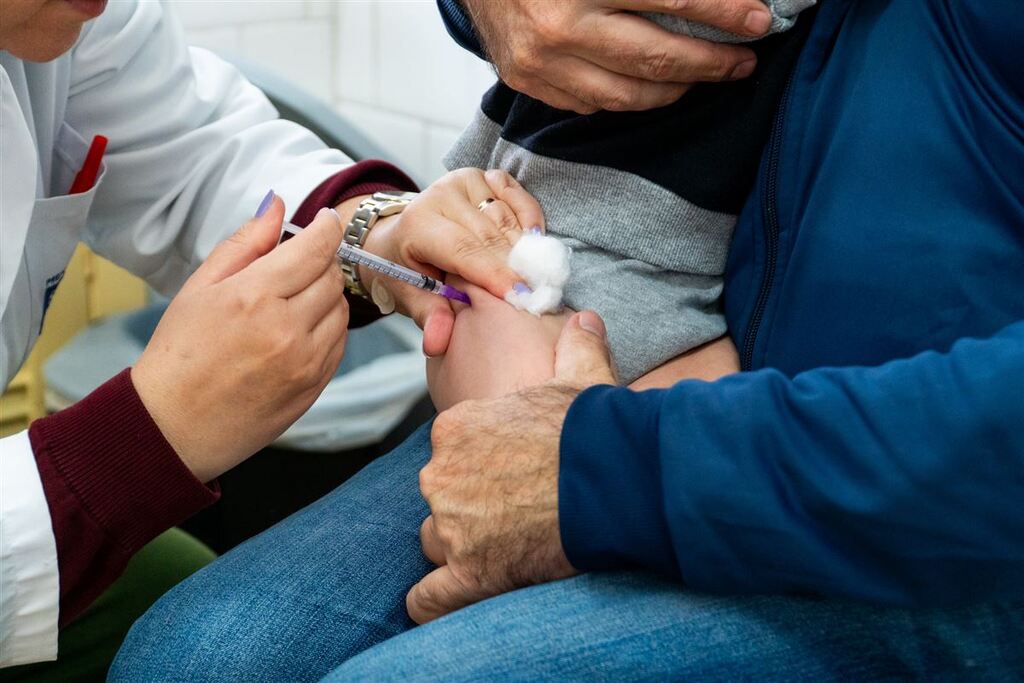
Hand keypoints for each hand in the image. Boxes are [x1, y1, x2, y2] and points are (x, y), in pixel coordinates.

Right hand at [132, 196, 347, 482]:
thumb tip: (278, 204)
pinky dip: (327, 329)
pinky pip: (339, 343)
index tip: (327, 220)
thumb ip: (245, 244)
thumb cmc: (179, 353)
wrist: (173, 426)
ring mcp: (304, 361)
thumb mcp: (201, 288)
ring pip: (342, 310)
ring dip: (326, 297)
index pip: (316, 249)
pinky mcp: (314, 386)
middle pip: (333, 277)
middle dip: (322, 263)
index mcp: (254, 297)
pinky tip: (296, 331)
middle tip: (298, 265)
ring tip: (291, 302)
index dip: (327, 228)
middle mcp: (286, 329)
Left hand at [360, 168, 544, 355]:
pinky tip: (534, 243)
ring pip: (508, 219)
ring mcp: (465, 182)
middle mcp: (442, 195)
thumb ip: (428, 316)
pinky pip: (519, 198)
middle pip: (492, 236)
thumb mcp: (409, 295)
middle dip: (518, 268)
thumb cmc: (406, 268)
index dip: (495, 275)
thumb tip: (438, 342)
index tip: (522, 298)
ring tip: (540, 278)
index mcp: (418, 224)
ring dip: (527, 249)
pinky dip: (531, 220)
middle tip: (540, 298)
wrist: (398, 234)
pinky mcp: (485, 178)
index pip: (464, 251)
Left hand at [407, 310, 616, 622]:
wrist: (615, 482)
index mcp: (456, 427)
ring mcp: (451, 526)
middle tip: (514, 510)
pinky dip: (434, 601)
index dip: (479, 463)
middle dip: (467, 504)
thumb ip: (575, 346)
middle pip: (441, 495)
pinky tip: (450, 596)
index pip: (449, 451)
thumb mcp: (583, 378)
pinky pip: (426, 597)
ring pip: (435, 541)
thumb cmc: (594, 430)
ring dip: (460, 547)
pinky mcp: (468, 574)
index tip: (511, 471)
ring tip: (505, 547)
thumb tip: (584, 318)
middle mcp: (442, 475)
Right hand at [461, 0, 770, 112]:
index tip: (759, 22)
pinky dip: (629, 97)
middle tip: (744, 61)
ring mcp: (541, 62)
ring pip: (627, 96)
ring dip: (676, 90)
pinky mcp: (528, 83)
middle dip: (710, 62)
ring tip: (706, 77)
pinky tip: (654, 87)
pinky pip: (592, 104)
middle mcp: (560, 26)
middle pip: (654, 58)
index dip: (723, 13)